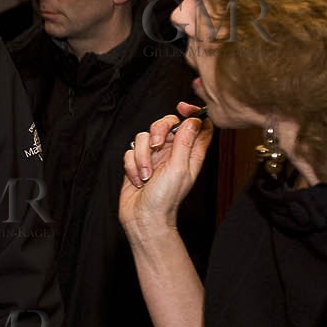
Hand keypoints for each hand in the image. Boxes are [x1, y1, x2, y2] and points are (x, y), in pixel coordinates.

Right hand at [119, 103, 211, 240]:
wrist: (143, 217)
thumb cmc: (165, 199)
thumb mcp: (180, 168)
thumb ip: (186, 142)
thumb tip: (193, 120)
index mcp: (190, 153)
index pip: (196, 125)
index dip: (192, 113)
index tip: (182, 108)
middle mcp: (172, 152)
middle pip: (165, 124)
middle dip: (158, 132)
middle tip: (157, 145)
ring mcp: (154, 157)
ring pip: (143, 137)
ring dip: (141, 156)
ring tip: (146, 174)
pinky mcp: (137, 163)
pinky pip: (130, 151)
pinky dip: (132, 165)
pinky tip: (138, 179)